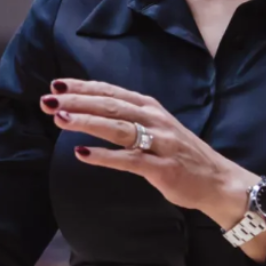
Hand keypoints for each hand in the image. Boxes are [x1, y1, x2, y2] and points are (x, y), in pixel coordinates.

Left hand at [40, 78, 258, 228]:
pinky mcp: (161, 167)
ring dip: (87, 122)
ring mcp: (159, 143)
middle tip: (48, 101)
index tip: (57, 84)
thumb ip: (129, 118)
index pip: (111, 92)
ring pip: (117, 128)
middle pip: (110, 106)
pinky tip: (82, 154)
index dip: (83, 87)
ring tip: (60, 118)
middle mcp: (154, 119)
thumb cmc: (181, 154)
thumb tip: (92, 110)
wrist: (217, 180)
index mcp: (150, 107)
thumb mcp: (157, 127)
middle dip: (77, 101)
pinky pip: (128, 160)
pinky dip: (104, 156)